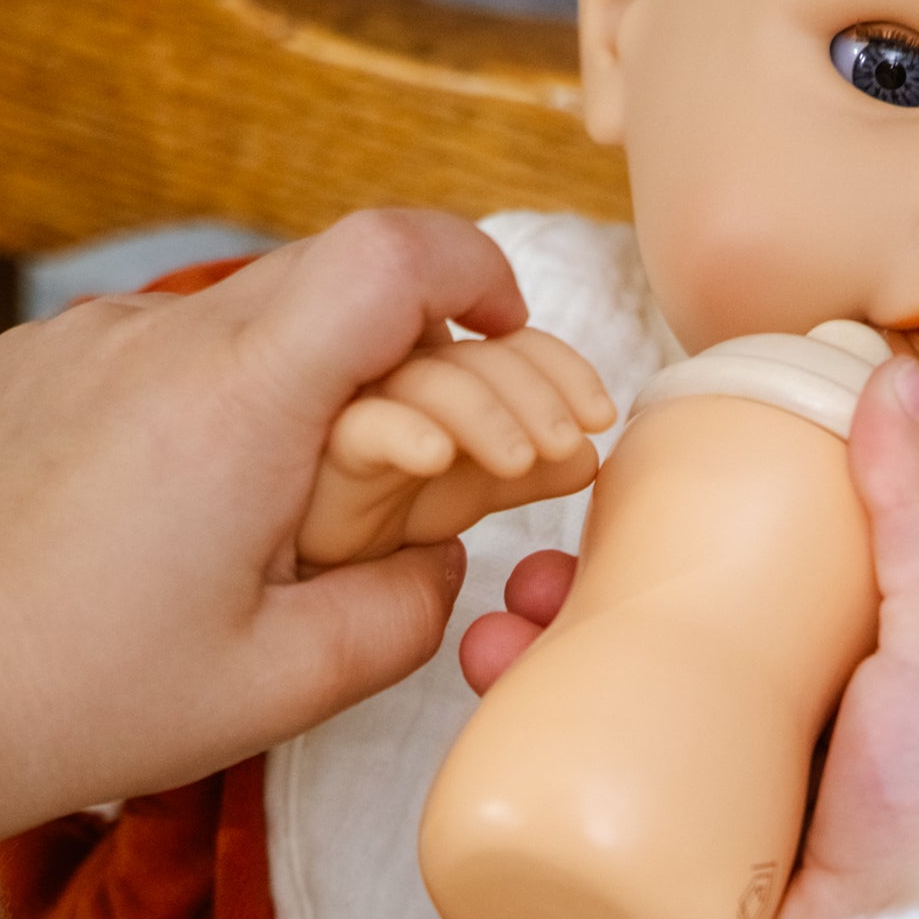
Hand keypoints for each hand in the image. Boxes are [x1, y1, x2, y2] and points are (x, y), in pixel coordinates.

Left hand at [0, 210, 525, 846]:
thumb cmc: (89, 697)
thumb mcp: (286, 686)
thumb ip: (407, 611)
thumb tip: (444, 560)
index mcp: (240, 403)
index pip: (392, 255)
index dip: (474, 271)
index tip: (503, 328)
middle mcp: (159, 338)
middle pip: (328, 277)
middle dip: (399, 347)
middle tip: (415, 448)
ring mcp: (85, 338)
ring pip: (240, 315)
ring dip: (295, 380)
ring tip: (276, 502)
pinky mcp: (31, 360)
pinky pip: (155, 347)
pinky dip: (203, 398)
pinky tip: (177, 502)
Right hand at [297, 330, 614, 566]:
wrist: (317, 577)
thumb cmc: (390, 517)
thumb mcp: (475, 487)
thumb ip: (531, 466)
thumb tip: (589, 454)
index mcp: (439, 372)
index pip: (506, 342)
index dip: (561, 367)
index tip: (600, 416)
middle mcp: (397, 374)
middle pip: (469, 352)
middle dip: (531, 391)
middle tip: (565, 440)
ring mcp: (354, 405)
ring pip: (422, 379)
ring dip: (482, 412)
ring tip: (520, 462)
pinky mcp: (318, 452)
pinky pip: (362, 427)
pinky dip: (404, 434)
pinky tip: (439, 457)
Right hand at [462, 351, 918, 918]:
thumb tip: (891, 374)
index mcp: (850, 675)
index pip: (741, 582)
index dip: (666, 534)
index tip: (608, 493)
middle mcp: (782, 739)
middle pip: (657, 648)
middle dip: (574, 602)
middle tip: (528, 579)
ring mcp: (723, 813)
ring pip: (608, 723)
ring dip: (533, 673)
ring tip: (493, 644)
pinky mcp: (672, 883)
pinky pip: (587, 815)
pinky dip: (527, 769)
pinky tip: (490, 731)